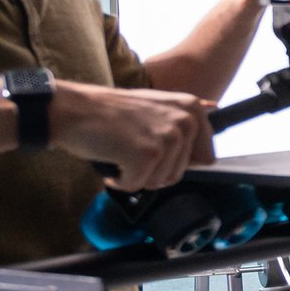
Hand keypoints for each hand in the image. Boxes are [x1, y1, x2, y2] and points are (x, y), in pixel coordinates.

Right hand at [53, 82, 213, 190]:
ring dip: (136, 174)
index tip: (155, 146)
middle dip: (153, 169)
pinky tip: (111, 157)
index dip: (177, 161)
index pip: (206, 157)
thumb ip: (185, 114)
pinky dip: (120, 180)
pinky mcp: (146, 155)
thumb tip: (216, 107)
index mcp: (192, 109)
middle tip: (132, 146)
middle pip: (180, 174)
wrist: (73, 109)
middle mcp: (185, 121)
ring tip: (121, 148)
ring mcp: (167, 138)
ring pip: (160, 182)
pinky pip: (137, 186)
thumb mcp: (157, 104)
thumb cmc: (111, 112)